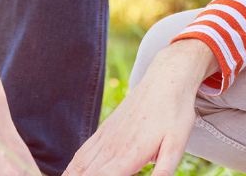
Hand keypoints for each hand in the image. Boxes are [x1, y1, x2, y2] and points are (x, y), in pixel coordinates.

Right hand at [64, 40, 211, 175]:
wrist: (166, 79)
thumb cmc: (175, 114)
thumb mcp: (177, 145)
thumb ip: (164, 171)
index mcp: (129, 155)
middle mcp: (113, 147)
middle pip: (85, 174)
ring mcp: (106, 137)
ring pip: (80, 164)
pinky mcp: (106, 129)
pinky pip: (83, 151)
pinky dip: (73, 166)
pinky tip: (69, 173)